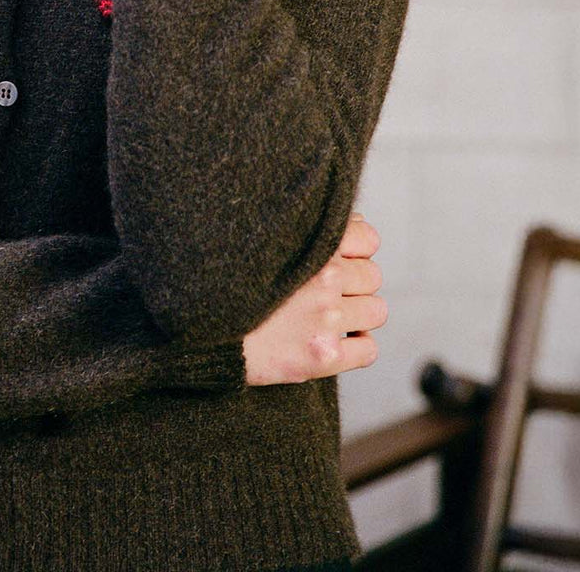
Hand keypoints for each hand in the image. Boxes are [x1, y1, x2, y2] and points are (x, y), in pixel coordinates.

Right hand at [241, 213, 387, 386]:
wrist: (202, 332)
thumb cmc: (232, 281)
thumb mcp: (267, 240)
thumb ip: (311, 227)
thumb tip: (355, 221)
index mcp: (311, 246)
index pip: (368, 238)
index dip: (358, 249)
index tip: (342, 259)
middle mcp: (324, 280)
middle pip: (373, 275)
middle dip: (356, 283)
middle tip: (330, 292)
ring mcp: (325, 320)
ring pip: (376, 311)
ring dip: (359, 314)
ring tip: (333, 316)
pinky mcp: (324, 357)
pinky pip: (368, 350)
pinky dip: (357, 346)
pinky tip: (336, 341)